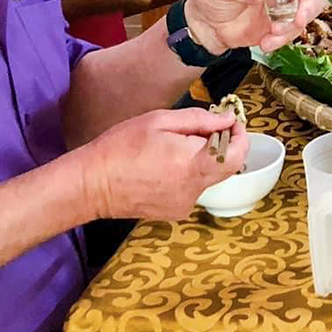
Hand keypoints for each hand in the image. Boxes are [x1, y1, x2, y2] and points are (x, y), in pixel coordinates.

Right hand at [72, 107, 248, 220]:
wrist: (92, 185)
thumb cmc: (121, 147)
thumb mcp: (159, 121)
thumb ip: (199, 120)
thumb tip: (227, 119)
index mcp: (192, 163)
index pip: (236, 153)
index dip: (239, 135)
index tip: (230, 122)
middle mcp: (194, 188)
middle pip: (228, 167)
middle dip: (224, 145)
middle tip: (205, 130)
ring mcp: (186, 203)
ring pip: (210, 176)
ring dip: (204, 159)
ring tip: (176, 148)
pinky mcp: (176, 212)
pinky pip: (195, 188)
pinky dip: (190, 173)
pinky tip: (166, 166)